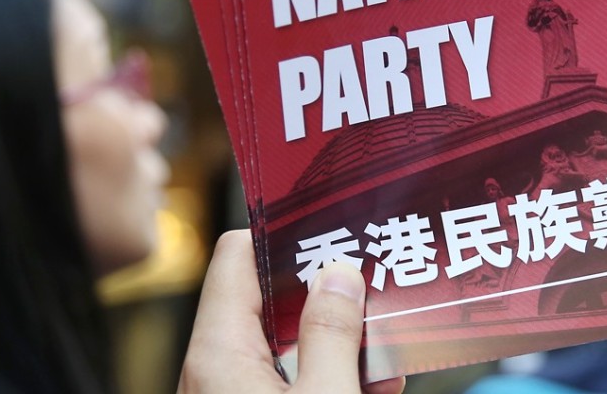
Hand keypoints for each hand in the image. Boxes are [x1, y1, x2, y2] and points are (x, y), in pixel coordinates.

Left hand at [178, 230, 405, 393]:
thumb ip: (332, 335)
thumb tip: (339, 275)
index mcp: (219, 352)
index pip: (237, 256)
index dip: (283, 235)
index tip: (333, 228)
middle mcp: (215, 369)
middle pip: (268, 300)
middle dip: (327, 292)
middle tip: (377, 282)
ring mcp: (230, 393)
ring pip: (284, 346)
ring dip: (337, 342)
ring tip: (391, 343)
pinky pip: (287, 381)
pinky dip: (326, 376)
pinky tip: (375, 384)